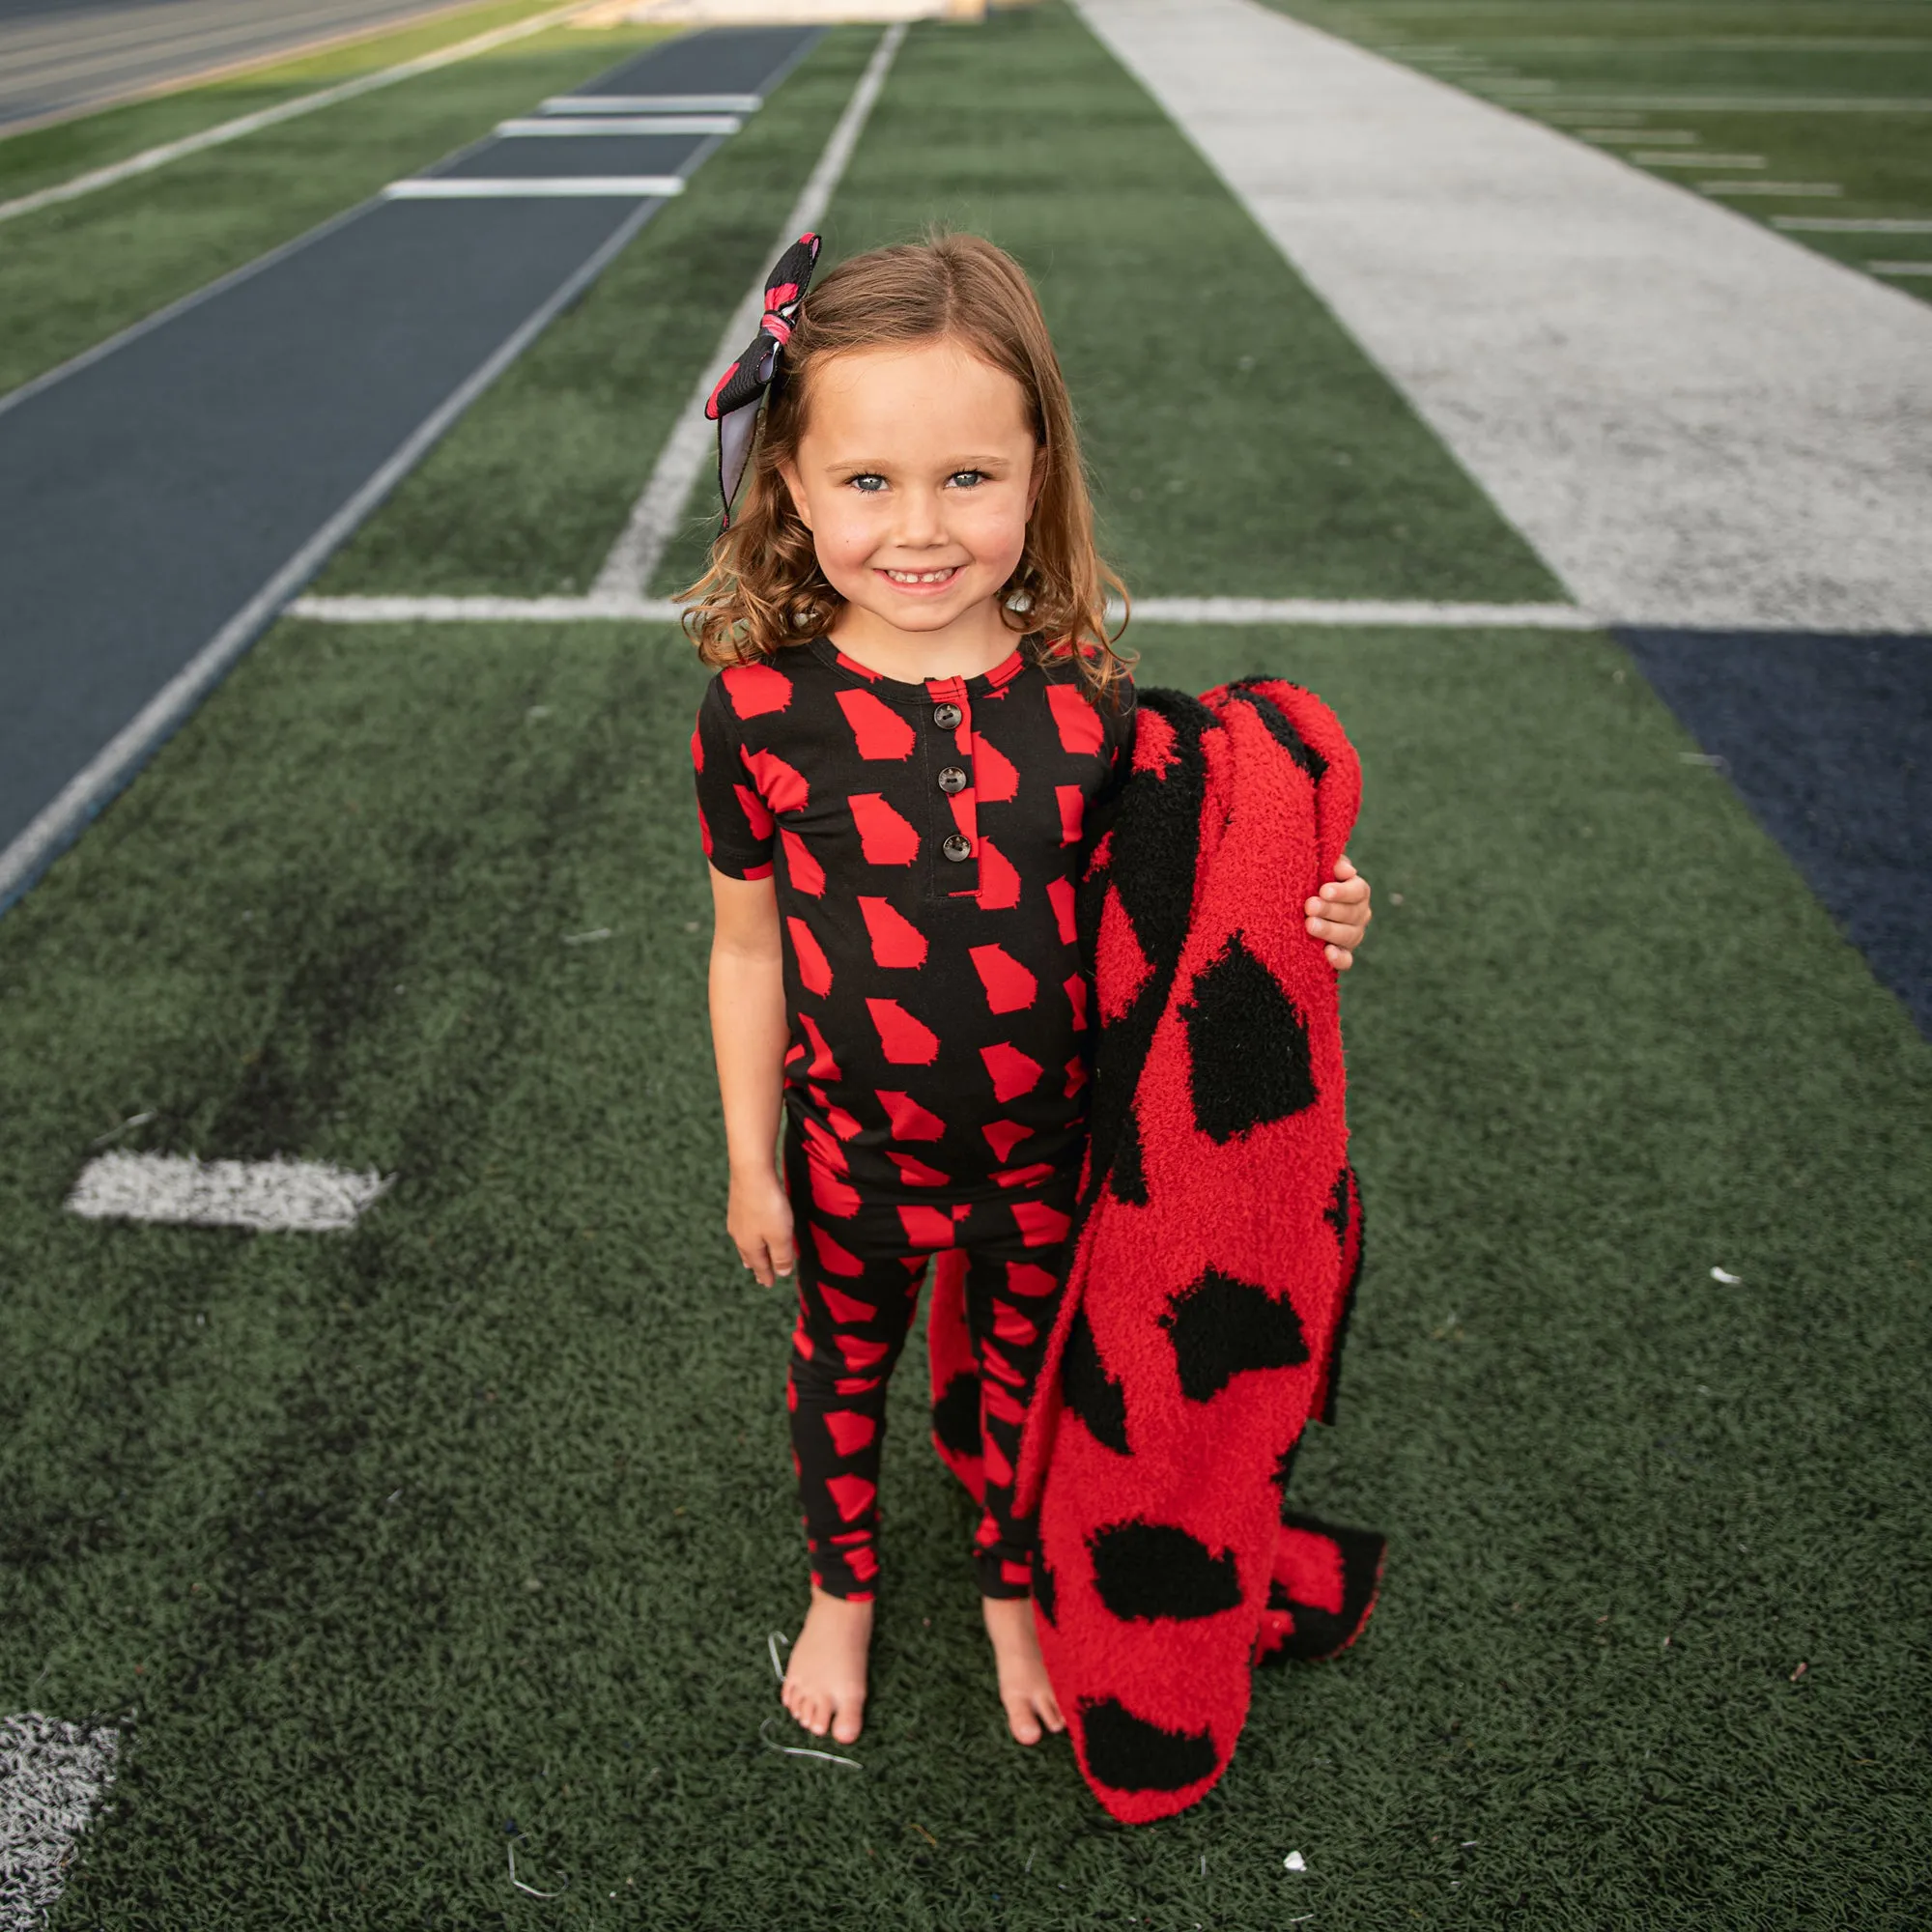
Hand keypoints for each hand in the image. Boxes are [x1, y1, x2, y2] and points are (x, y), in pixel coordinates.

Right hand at [727, 1165, 795, 1284]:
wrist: (750, 1172)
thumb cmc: (768, 1206)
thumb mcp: (781, 1235)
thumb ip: (782, 1255)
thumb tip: (781, 1273)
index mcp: (750, 1246)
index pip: (760, 1266)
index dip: (766, 1275)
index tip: (768, 1284)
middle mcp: (739, 1234)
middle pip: (749, 1255)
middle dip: (756, 1265)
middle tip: (757, 1275)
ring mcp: (736, 1218)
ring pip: (744, 1241)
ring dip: (749, 1252)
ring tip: (749, 1259)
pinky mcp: (737, 1203)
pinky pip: (743, 1227)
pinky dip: (748, 1236)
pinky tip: (747, 1230)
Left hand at [1305, 854, 1371, 969]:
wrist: (1297, 906)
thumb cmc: (1310, 881)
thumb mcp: (1320, 868)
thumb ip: (1332, 864)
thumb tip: (1345, 870)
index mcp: (1357, 891)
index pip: (1358, 891)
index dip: (1342, 891)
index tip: (1324, 890)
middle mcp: (1359, 914)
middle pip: (1351, 913)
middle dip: (1329, 910)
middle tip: (1309, 906)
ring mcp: (1352, 935)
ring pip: (1348, 935)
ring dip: (1329, 930)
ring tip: (1309, 925)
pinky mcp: (1343, 954)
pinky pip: (1346, 960)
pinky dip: (1339, 958)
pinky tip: (1327, 952)